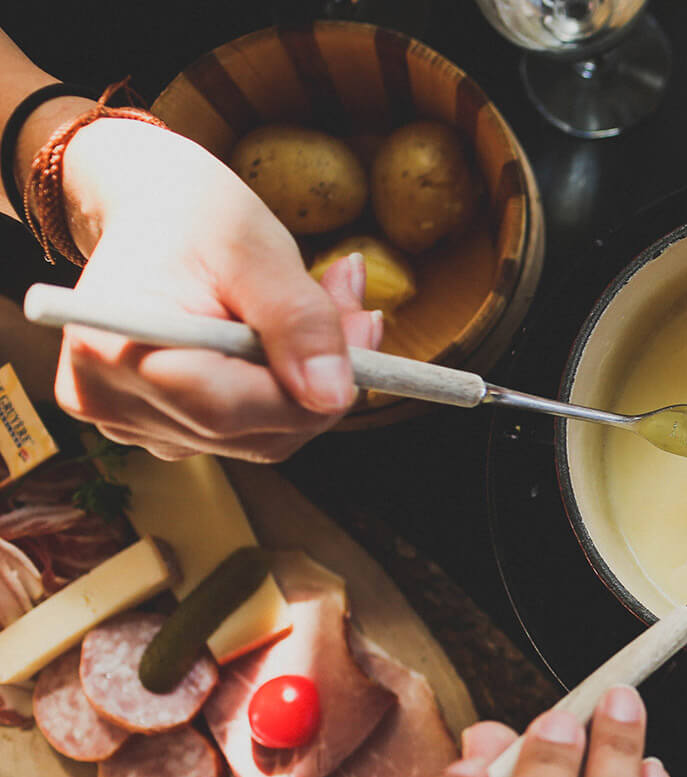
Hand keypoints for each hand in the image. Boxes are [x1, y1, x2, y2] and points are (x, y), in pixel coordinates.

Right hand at [52, 118, 379, 460]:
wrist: (152, 214)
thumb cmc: (193, 217)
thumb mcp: (255, 249)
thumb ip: (298, 321)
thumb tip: (333, 396)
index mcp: (110, 350)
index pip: (227, 410)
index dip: (309, 386)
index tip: (364, 328)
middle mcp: (110, 402)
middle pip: (253, 432)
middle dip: (321, 379)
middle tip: (357, 307)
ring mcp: (133, 425)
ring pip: (263, 437)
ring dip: (310, 383)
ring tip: (327, 305)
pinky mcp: (161, 429)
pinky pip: (250, 431)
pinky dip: (286, 390)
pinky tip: (292, 338)